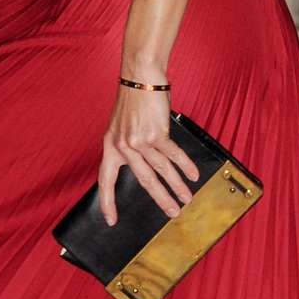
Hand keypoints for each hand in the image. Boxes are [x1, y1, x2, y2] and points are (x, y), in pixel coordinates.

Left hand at [99, 84, 199, 225]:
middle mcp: (124, 147)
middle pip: (143, 181)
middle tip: (171, 213)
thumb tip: (144, 165)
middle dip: (159, 199)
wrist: (140, 78)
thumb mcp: (121, 126)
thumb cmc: (133, 100)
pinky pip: (173, 155)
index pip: (106, 181)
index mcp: (110, 147)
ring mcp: (140, 141)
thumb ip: (128, 147)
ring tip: (186, 199)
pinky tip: (193, 175)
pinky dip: (185, 166)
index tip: (110, 219)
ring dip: (177, 186)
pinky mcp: (157, 134)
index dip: (107, 201)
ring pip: (161, 171)